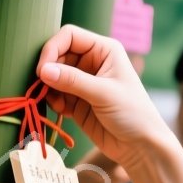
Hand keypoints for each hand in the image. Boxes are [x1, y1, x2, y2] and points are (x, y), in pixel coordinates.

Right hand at [38, 25, 173, 167]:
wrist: (140, 146)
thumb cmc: (132, 113)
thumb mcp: (103, 93)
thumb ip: (73, 80)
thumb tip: (43, 70)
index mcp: (103, 50)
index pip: (69, 36)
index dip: (52, 48)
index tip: (43, 69)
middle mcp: (92, 61)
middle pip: (57, 55)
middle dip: (48, 71)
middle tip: (44, 88)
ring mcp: (82, 81)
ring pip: (52, 75)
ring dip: (49, 88)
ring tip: (58, 104)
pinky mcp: (76, 101)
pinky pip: (55, 94)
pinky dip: (53, 101)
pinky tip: (63, 111)